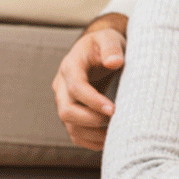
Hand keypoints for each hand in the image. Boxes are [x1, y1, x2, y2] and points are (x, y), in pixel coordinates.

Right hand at [52, 14, 127, 150]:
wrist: (99, 51)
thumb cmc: (105, 44)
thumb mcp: (109, 38)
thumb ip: (111, 47)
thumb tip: (114, 62)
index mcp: (70, 66)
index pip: (75, 87)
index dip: (92, 101)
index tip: (113, 109)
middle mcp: (62, 85)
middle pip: (66, 110)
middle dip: (90, 120)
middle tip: (115, 120)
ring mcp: (65, 101)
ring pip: (70, 125)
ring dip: (92, 134)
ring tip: (116, 133)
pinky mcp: (72, 112)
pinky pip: (75, 133)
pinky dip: (90, 141)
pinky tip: (110, 140)